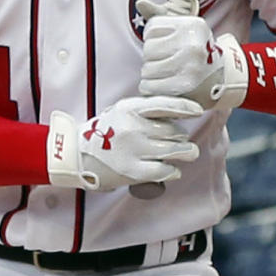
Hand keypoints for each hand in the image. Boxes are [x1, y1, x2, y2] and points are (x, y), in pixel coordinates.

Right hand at [47, 96, 201, 191]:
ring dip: (185, 153)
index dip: (185, 108)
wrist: (77, 155)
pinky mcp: (134, 170)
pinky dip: (173, 170)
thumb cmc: (103, 133)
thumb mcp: (120, 112)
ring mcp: (134, 149)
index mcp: (130, 108)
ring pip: (175, 150)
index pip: (165, 105)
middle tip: (180, 140)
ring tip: (188, 153)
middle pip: (174, 131)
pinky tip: (173, 169)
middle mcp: (133, 127)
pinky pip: (166, 170)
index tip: (198, 111)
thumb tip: (176, 116)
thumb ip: (145, 111)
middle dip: (181, 136)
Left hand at [136, 0, 247, 109]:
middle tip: (167, 60)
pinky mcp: (184, 87)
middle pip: (148, 49)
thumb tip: (140, 3)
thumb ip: (158, 14)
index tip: (166, 44)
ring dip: (150, 73)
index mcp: (192, 26)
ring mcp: (190, 67)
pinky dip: (149, 87)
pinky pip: (149, 86)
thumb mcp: (182, 28)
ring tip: (166, 72)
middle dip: (152, 57)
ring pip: (147, 69)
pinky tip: (162, 84)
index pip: (151, 29)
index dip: (153, 38)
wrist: (223, 78)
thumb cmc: (195, 49)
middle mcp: (193, 46)